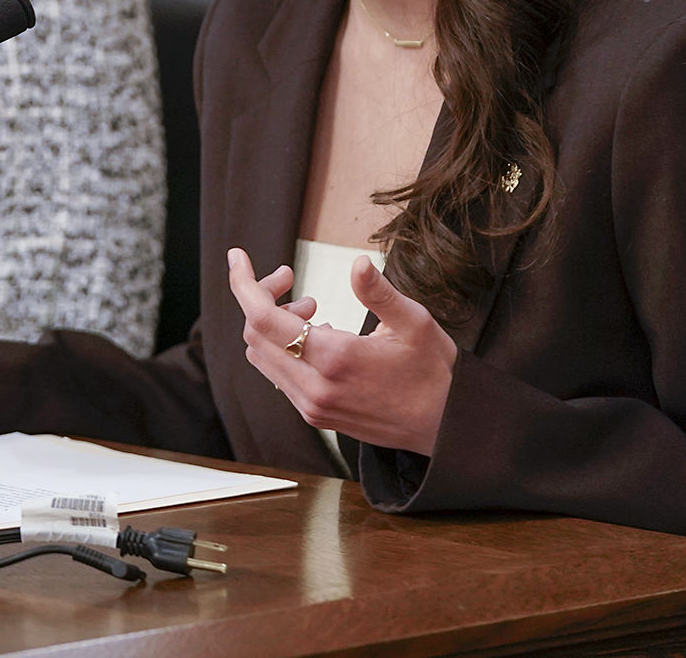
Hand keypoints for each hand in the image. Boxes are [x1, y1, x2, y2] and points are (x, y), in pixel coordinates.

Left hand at [228, 247, 455, 455]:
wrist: (446, 428)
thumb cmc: (435, 372)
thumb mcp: (415, 323)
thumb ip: (379, 292)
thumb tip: (357, 263)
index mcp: (335, 359)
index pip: (263, 318)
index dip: (244, 283)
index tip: (238, 257)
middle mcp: (314, 387)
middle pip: (255, 335)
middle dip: (262, 298)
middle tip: (290, 279)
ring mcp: (311, 405)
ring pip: (262, 357)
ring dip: (272, 325)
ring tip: (310, 309)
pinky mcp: (315, 415)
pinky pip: (279, 375)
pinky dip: (283, 347)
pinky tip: (317, 336)